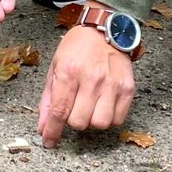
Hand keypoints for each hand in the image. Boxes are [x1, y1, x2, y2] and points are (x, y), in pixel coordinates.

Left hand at [37, 8, 135, 146]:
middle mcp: (91, 79)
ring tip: (89, 108)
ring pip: (100, 124)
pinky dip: (109, 118)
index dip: (52, 132)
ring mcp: (112, 84)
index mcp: (68, 72)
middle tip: (73, 109)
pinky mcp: (128, 88)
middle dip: (72, 121)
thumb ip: (47, 99)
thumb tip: (43, 127)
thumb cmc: (76, 48)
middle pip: (79, 122)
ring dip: (91, 121)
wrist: (105, 29)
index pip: (59, 111)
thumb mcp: (54, 68)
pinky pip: (118, 119)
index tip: (49, 142)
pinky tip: (103, 106)